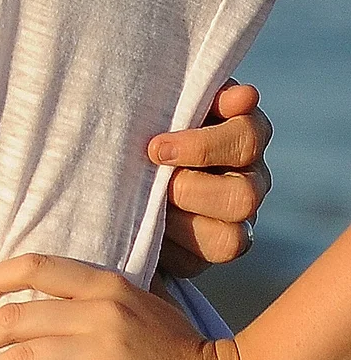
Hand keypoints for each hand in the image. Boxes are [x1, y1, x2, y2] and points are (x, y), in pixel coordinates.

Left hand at [153, 80, 271, 278]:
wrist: (110, 164)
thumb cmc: (142, 121)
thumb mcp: (163, 103)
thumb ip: (199, 95)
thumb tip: (244, 95)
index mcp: (244, 135)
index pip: (249, 138)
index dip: (203, 146)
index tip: (156, 148)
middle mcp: (249, 181)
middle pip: (244, 196)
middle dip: (189, 190)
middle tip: (148, 180)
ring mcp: (234, 223)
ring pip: (231, 240)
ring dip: (180, 224)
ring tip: (146, 205)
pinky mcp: (205, 255)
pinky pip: (196, 265)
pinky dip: (167, 250)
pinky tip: (144, 230)